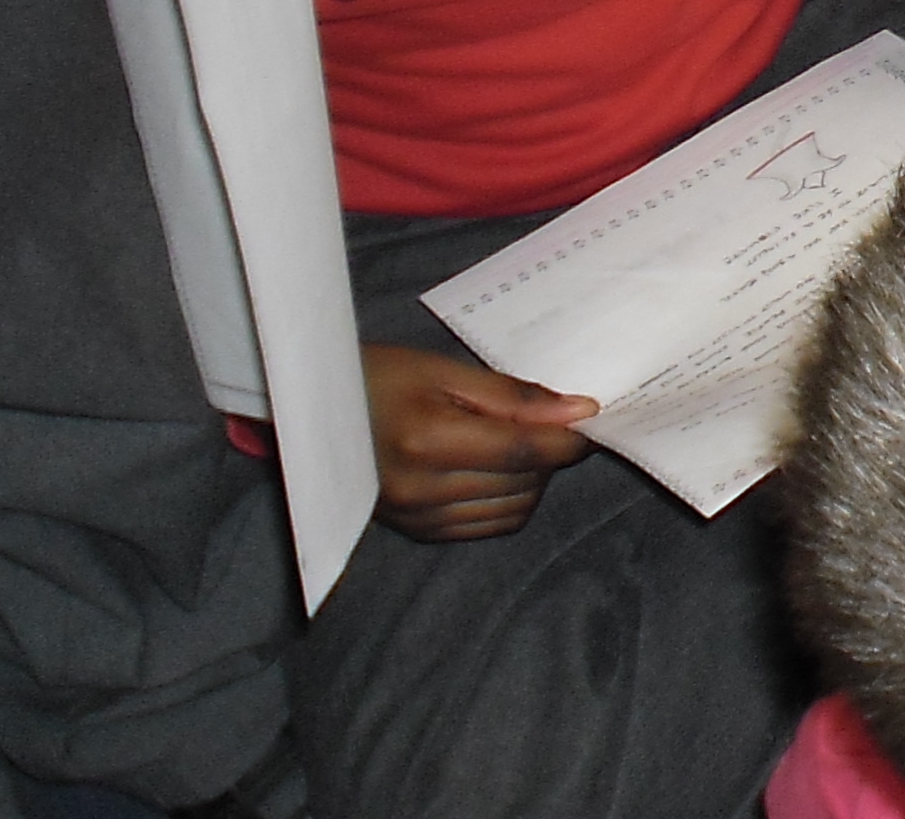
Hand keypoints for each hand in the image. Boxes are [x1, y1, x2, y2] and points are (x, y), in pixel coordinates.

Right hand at [363, 343, 592, 541]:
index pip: (524, 452)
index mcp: (428, 441)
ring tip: (519, 443)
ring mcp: (415, 518)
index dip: (567, 438)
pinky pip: (484, 527)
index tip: (592, 418)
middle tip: (550, 421)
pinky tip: (496, 471)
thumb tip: (577, 410)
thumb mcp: (443, 371)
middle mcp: (421, 490)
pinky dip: (505, 502)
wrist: (313, 412)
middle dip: (550, 454)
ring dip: (531, 480)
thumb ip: (512, 396)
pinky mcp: (413, 532)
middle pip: (522, 484)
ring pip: (510, 511)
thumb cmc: (377, 377)